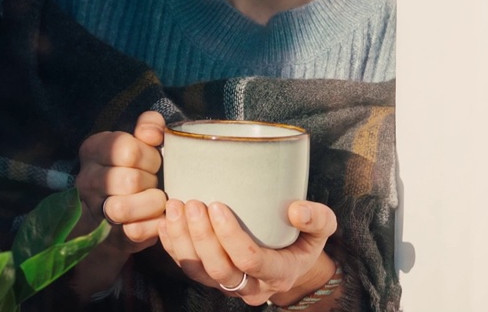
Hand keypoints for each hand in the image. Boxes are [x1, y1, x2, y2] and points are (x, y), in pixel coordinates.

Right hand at [72, 111, 168, 253]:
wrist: (120, 213)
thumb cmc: (135, 169)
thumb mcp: (139, 141)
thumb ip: (149, 127)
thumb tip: (153, 134)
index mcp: (93, 149)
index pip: (126, 149)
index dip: (149, 156)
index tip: (154, 161)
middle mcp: (87, 179)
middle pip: (130, 180)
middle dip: (153, 181)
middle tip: (156, 182)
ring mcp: (95, 209)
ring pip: (123, 208)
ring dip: (151, 203)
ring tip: (157, 200)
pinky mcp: (111, 236)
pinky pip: (134, 231)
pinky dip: (154, 224)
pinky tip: (158, 217)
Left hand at [157, 198, 337, 306]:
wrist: (288, 260)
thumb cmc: (303, 238)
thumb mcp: (322, 228)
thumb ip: (318, 218)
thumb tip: (296, 210)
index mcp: (278, 273)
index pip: (250, 261)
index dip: (230, 236)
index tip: (218, 205)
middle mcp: (250, 285)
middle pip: (219, 270)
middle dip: (201, 236)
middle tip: (192, 203)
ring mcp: (226, 284)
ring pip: (198, 271)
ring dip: (182, 239)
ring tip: (174, 206)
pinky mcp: (208, 276)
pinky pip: (185, 266)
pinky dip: (171, 245)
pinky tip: (165, 221)